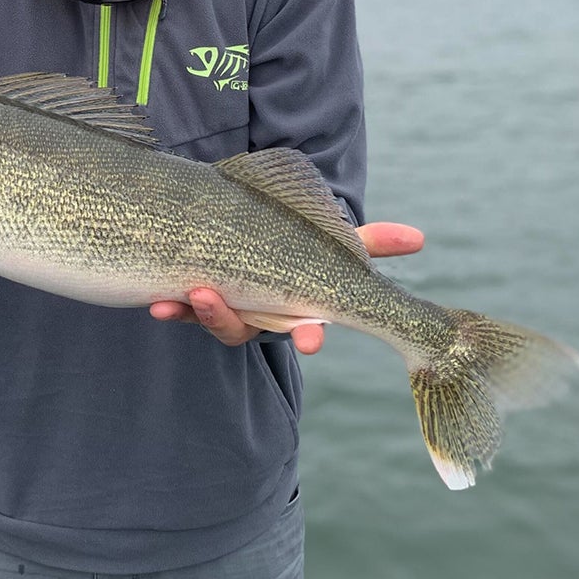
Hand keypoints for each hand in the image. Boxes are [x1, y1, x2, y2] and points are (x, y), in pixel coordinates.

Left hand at [150, 222, 424, 352]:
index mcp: (298, 305)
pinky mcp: (194, 301)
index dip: (307, 336)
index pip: (306, 327)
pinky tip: (158, 302)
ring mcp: (227, 309)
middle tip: (210, 298)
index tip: (309, 343)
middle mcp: (262, 314)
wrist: (243, 235)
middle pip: (249, 327)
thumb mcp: (332, 242)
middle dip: (231, 319)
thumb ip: (370, 243)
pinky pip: (182, 310)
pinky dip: (173, 307)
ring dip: (200, 311)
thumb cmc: (298, 245)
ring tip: (190, 291)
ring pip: (214, 320)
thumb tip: (419, 238)